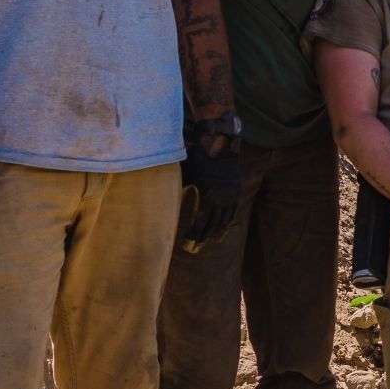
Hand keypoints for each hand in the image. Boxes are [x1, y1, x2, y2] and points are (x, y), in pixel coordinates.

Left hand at [178, 124, 241, 252]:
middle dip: (202, 237)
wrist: (224, 139)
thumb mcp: (186, 167)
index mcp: (208, 191)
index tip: (185, 243)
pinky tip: (219, 235)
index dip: (194, 232)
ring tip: (204, 245)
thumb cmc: (196, 154)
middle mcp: (221, 195)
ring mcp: (230, 195)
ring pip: (223, 220)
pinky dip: (225, 225)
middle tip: (192, 250)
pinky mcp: (236, 193)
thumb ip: (175, 182)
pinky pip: (231, 213)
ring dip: (214, 234)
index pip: (202, 218)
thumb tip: (153, 191)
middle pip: (212, 223)